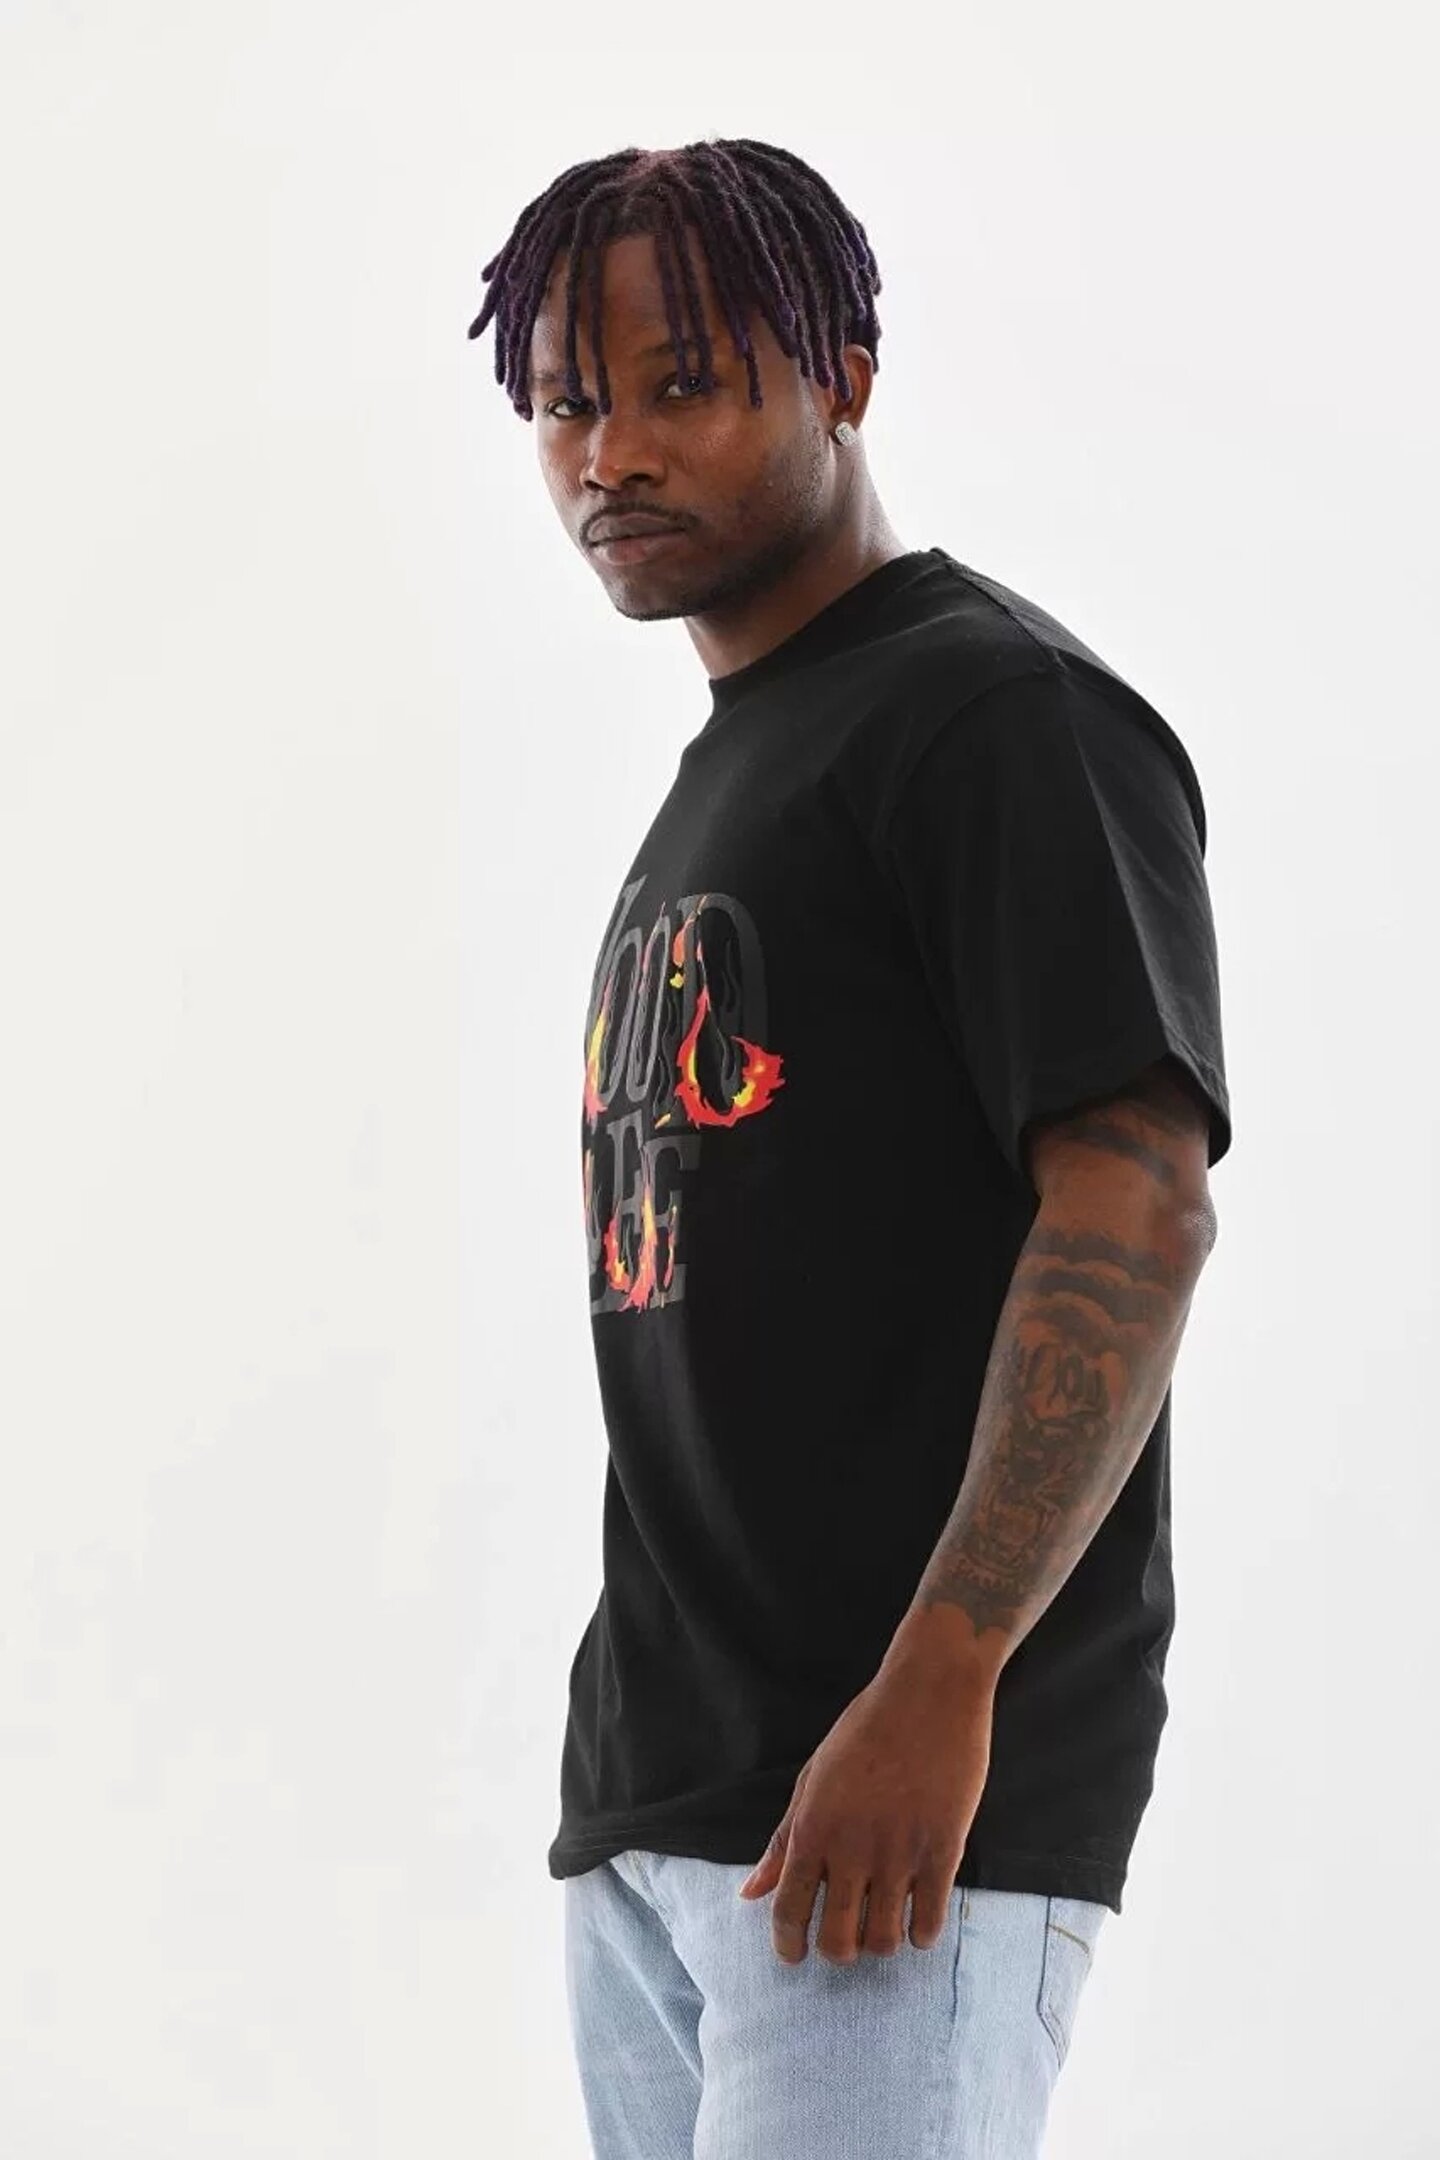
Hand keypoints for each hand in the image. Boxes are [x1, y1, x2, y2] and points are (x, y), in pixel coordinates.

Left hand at [736, 1652, 994, 1964]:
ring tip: (882, 1924)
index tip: (793, 1955)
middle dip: (837, 1951)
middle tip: (844, 1938)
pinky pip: (928, 1921)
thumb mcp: (813, 1777)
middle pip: (837, 1941)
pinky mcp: (943, 1851)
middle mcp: (852, 1849)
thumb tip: (750, 1891)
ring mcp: (900, 1853)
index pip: (789, 1911)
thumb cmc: (866, 1729)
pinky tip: (918, 1918)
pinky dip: (920, 1933)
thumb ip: (783, 1839)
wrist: (930, 1692)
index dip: (788, 1945)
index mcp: (813, 1828)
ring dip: (879, 1943)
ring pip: (883, 1940)